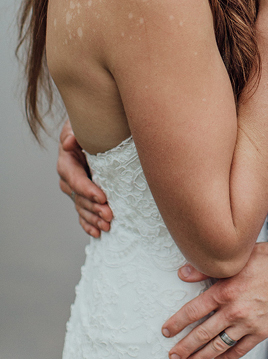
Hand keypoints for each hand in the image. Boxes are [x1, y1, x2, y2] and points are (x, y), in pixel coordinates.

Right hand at [57, 120, 112, 236]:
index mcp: (67, 162)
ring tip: (107, 226)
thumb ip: (74, 133)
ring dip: (93, 218)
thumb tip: (70, 142)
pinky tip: (96, 233)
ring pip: (82, 207)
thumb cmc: (87, 126)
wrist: (92, 131)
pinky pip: (82, 213)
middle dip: (94, 207)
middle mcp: (69, 178)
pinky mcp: (83, 195)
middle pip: (79, 197)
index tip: (102, 197)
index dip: (87, 189)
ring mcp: (75, 189)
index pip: (75, 179)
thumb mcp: (79, 125)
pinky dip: (88, 224)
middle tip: (110, 214)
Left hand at [162, 242, 267, 358]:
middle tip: (173, 355)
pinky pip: (240, 350)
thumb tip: (184, 272)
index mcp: (224, 290)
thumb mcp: (238, 258)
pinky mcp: (260, 332)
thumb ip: (208, 268)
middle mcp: (233, 310)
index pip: (193, 311)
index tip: (167, 331)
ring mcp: (247, 323)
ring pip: (218, 345)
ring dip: (202, 357)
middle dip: (185, 346)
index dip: (178, 323)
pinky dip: (228, 357)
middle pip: (202, 333)